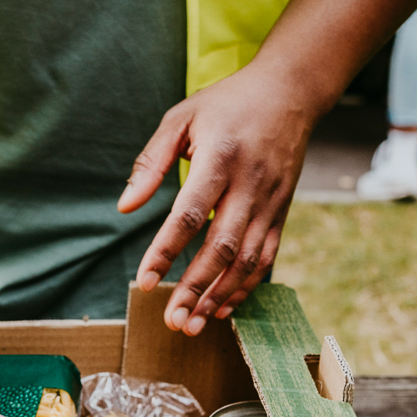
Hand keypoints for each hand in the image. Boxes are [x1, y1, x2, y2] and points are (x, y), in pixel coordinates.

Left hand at [119, 65, 313, 334]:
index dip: (166, 250)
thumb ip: (151, 162)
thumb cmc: (227, 104)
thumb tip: (125, 206)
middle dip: (196, 288)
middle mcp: (250, 185)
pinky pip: (266, 258)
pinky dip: (245, 287)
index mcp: (220, 158)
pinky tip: (223, 307)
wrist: (290, 93)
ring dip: (221, 296)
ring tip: (194, 323)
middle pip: (222, 247)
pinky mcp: (282, 212)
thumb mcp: (181, 118)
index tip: (144, 280)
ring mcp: (270, 202)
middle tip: (172, 320)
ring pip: (248, 260)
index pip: (190, 214)